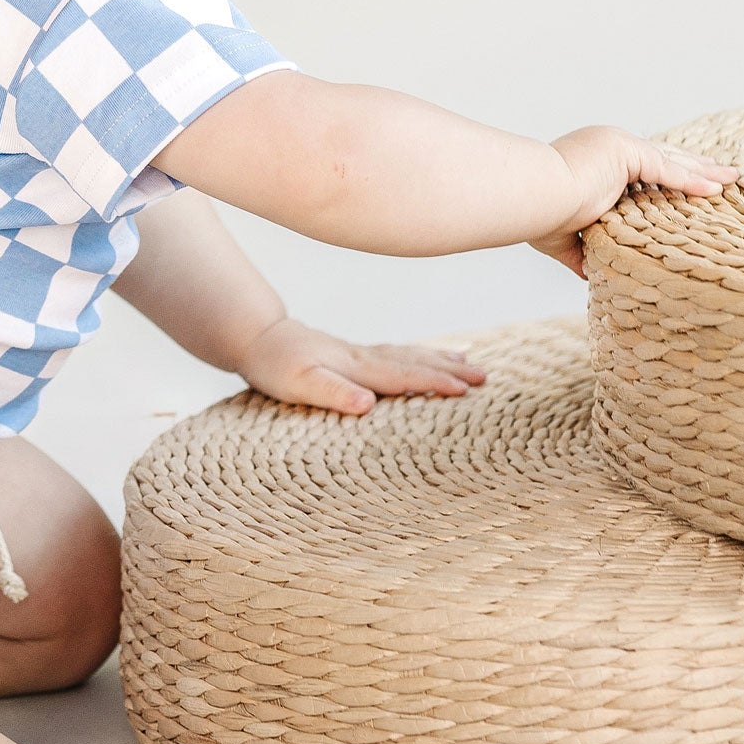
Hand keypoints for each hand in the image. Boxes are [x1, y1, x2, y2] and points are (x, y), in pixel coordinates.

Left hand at [236, 316, 487, 415]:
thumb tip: (367, 404)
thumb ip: (332, 392)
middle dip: (451, 370)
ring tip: (472, 364)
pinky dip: (420, 354)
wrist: (259, 339)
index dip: (435, 383)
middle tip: (485, 379)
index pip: (402, 376)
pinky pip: (397, 353)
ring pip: (410, 355)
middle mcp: (364, 357)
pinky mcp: (355, 355)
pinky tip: (430, 356)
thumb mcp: (298, 384)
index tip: (467, 390)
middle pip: (414, 362)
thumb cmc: (276, 366)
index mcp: (355, 367)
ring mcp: (361, 354)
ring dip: (441, 360)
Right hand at [531, 125, 740, 278]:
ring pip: (671, 160)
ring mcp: (617, 145)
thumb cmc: (536, 215)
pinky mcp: (624, 151)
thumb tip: (590, 275)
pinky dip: (692, 179)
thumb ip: (579, 251)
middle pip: (664, 159)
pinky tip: (715, 188)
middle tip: (722, 175)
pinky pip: (666, 169)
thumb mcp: (561, 237)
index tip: (689, 186)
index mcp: (595, 164)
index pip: (641, 170)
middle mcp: (608, 147)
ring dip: (703, 170)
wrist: (531, 197)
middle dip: (695, 168)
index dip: (668, 177)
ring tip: (730, 178)